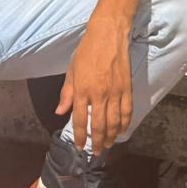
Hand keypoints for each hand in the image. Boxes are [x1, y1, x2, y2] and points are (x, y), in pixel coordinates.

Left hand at [55, 24, 132, 151]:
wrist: (108, 35)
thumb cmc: (87, 51)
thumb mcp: (71, 70)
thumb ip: (66, 93)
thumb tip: (59, 112)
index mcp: (82, 90)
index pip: (79, 120)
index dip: (79, 136)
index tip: (80, 147)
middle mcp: (98, 94)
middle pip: (98, 126)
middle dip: (96, 142)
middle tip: (96, 152)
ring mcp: (115, 92)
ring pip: (114, 122)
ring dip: (111, 137)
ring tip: (107, 145)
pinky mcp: (127, 88)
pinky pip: (127, 111)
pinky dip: (125, 124)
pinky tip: (121, 131)